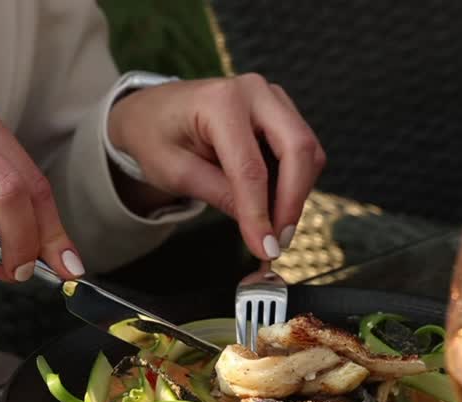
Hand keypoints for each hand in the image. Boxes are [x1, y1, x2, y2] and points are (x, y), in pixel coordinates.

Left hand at [107, 73, 325, 259]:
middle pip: (298, 149)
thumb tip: (259, 230)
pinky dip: (293, 182)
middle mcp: (254, 92)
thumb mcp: (175, 173)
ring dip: (296, 193)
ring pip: (307, 152)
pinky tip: (270, 202)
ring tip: (270, 225)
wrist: (153, 110)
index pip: (251, 168)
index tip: (265, 248)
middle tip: (279, 240)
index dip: (260, 213)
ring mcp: (272, 98)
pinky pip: (302, 152)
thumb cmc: (157, 136)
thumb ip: (219, 196)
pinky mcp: (281, 111)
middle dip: (293, 201)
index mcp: (221, 102)